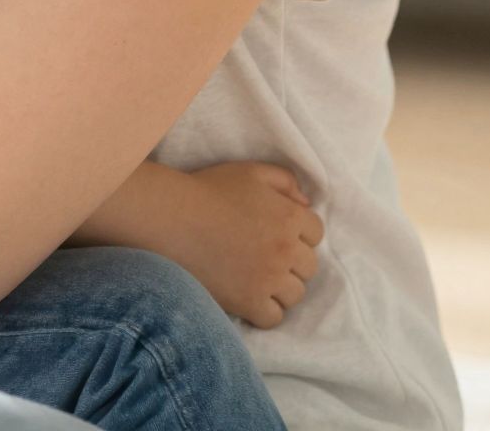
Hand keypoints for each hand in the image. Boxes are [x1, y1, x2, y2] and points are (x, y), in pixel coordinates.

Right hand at [164, 162, 322, 328]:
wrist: (173, 219)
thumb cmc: (210, 190)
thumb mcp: (251, 172)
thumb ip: (285, 181)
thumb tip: (305, 202)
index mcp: (289, 216)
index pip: (316, 233)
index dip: (299, 233)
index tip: (278, 234)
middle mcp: (285, 250)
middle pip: (309, 267)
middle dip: (293, 261)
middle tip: (268, 257)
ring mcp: (268, 279)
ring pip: (295, 294)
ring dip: (282, 287)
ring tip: (260, 278)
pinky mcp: (248, 302)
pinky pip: (274, 317)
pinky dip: (266, 310)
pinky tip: (251, 297)